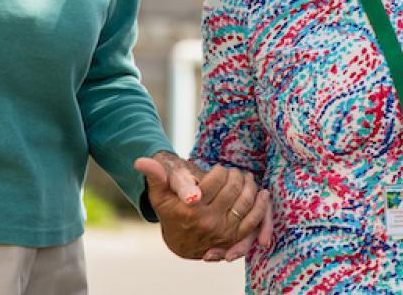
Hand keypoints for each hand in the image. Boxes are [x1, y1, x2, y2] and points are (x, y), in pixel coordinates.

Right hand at [134, 151, 271, 261]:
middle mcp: (208, 222)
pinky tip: (261, 192)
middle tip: (233, 173)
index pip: (216, 180)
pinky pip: (253, 219)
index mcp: (190, 209)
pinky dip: (260, 205)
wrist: (180, 241)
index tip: (218, 170)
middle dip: (235, 176)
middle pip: (233, 190)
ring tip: (245, 178)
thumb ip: (154, 175)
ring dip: (249, 186)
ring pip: (245, 202)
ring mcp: (223, 232)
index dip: (220, 172)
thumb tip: (140, 162)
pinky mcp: (235, 237)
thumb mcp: (159, 193)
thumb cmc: (170, 210)